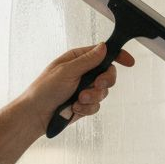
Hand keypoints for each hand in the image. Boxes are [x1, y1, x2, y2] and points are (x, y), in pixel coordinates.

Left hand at [20, 43, 135, 129]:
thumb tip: (103, 47)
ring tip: (77, 100)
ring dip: (92, 98)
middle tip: (97, 85)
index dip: (118, 56)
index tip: (128, 62)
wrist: (36, 115)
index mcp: (77, 59)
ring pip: (103, 93)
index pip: (103, 53)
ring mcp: (84, 89)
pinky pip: (96, 106)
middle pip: (108, 74)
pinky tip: (74, 108)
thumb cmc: (44, 90)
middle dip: (104, 82)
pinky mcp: (83, 104)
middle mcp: (83, 73)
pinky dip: (86, 108)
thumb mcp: (66, 71)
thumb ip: (87, 60)